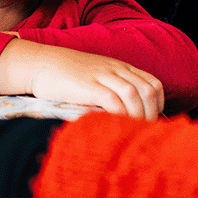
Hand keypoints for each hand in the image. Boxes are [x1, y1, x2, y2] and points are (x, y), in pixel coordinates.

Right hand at [0, 39, 163, 119]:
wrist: (39, 63)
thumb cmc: (66, 76)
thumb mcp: (95, 77)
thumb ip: (111, 90)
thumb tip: (125, 117)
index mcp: (120, 68)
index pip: (153, 84)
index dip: (158, 106)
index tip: (150, 123)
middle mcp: (115, 70)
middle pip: (148, 90)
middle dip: (151, 115)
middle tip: (143, 134)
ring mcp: (101, 76)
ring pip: (134, 94)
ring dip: (137, 117)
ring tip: (131, 134)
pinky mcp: (87, 85)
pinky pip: (112, 99)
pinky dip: (119, 114)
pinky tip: (115, 127)